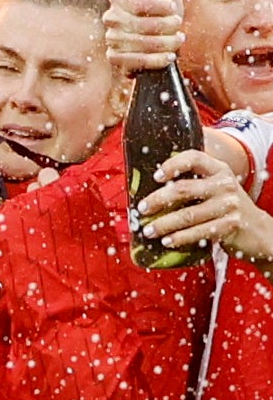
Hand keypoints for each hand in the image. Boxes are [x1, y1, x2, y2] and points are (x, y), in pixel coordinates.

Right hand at [107, 0, 184, 73]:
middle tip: (178, 26)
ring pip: (140, 43)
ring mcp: (111, 38)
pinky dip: (156, 60)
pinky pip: (135, 61)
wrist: (162, 37)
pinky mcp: (115, 58)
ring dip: (166, 44)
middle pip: (141, 24)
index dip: (159, 7)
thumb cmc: (164, 12)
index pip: (137, 2)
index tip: (173, 9)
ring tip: (177, 40)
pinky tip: (168, 56)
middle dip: (167, 27)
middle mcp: (110, 17)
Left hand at [140, 146, 272, 263]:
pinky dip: (179, 238)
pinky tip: (167, 241)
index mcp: (219, 170)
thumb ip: (193, 185)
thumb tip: (150, 193)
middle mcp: (224, 184)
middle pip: (184, 189)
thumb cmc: (226, 207)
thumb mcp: (215, 188)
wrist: (258, 230)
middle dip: (158, 200)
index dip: (173, 165)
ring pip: (187, 215)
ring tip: (148, 230)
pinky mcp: (230, 225)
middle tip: (142, 209)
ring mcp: (229, 205)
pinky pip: (198, 232)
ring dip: (163, 224)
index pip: (194, 158)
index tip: (156, 176)